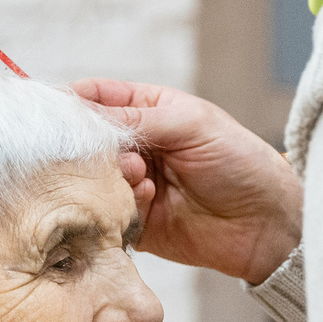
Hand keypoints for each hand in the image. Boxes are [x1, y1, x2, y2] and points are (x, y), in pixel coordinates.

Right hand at [71, 80, 301, 285]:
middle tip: (106, 150)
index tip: (55, 110)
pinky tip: (148, 199)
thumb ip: (139, 117)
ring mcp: (133, 185)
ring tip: (140, 176)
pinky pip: (108, 212)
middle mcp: (137, 147)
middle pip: (88, 141)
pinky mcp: (135, 222)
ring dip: (110, 176)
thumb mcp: (191, 125)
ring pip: (94, 178)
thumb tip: (87, 112)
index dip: (74, 102)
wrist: (267, 221)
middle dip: (89, 145)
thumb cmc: (240, 161)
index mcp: (149, 110)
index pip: (98, 98)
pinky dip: (121, 204)